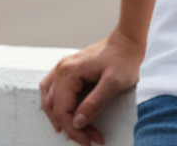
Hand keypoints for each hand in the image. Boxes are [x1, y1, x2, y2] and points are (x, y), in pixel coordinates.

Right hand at [39, 29, 143, 145]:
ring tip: (76, 131)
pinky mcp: (68, 68)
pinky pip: (51, 88)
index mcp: (70, 72)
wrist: (127, 41)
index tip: (90, 141)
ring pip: (49, 99)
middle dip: (71, 127)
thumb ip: (94, 103)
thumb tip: (77, 122)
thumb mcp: (113, 83)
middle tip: (90, 138)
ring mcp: (63, 67)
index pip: (62, 110)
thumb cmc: (124, 60)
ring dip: (60, 118)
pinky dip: (55, 104)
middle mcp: (62, 68)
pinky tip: (64, 113)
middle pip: (54, 107)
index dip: (74, 130)